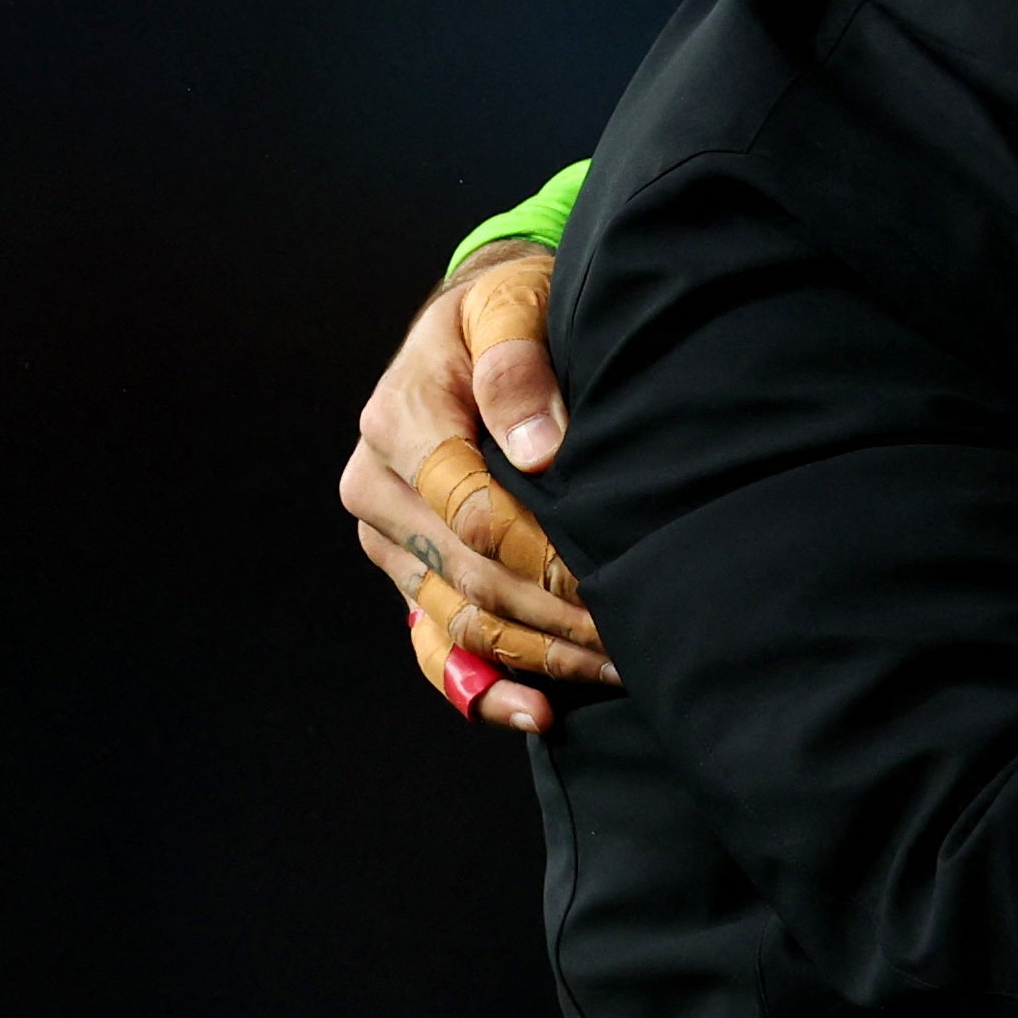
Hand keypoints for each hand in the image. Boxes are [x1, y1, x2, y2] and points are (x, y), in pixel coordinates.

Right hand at [338, 242, 614, 730]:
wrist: (473, 324)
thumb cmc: (507, 308)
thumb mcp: (511, 304)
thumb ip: (517, 364)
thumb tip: (540, 445)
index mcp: (399, 423)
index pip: (471, 508)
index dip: (542, 548)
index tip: (610, 572)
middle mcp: (379, 488)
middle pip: (470, 574)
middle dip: (555, 611)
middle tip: (638, 633)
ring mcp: (390, 538)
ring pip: (460, 619)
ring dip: (540, 654)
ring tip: (620, 667)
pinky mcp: (407, 570)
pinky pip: (434, 645)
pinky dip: (485, 688)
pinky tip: (541, 713)